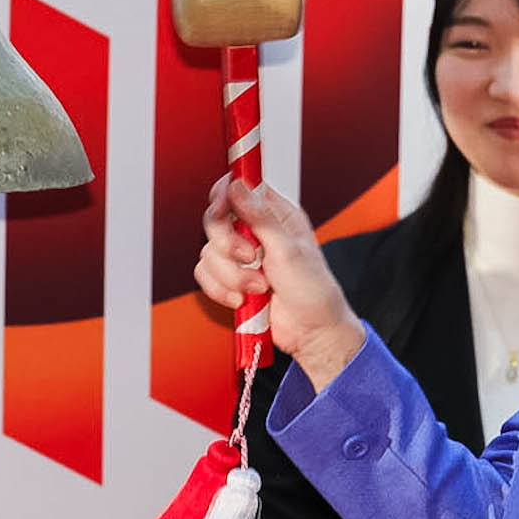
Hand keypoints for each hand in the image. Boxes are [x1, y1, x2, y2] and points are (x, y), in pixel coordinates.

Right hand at [194, 176, 366, 385]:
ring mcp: (241, 256)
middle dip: (227, 244)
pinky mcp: (230, 279)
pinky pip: (205, 276)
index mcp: (276, 215)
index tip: (221, 206)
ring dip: (231, 275)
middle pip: (215, 219)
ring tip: (259, 287)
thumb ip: (261, 218)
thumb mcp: (289, 250)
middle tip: (250, 257)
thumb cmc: (313, 290)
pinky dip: (221, 290)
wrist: (310, 333)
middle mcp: (255, 231)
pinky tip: (243, 299)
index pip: (240, 188)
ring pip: (208, 252)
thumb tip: (238, 186)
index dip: (225, 193)